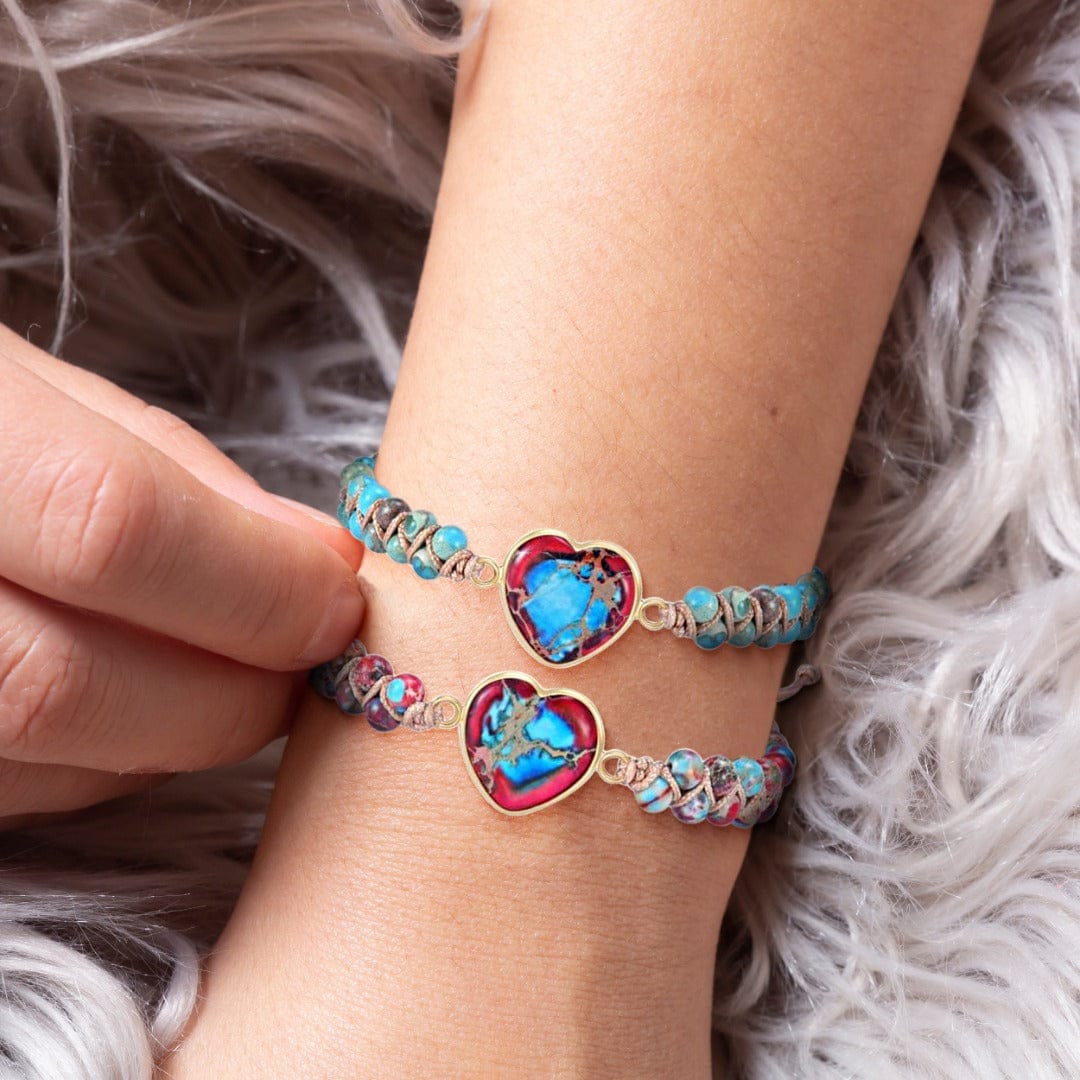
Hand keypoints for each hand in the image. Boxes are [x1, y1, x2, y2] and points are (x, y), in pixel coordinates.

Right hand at [0, 323, 364, 824]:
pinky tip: (134, 709)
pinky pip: (1, 796)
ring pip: (31, 766)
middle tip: (304, 658)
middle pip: (62, 684)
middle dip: (229, 690)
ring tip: (226, 674)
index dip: (252, 582)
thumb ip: (172, 471)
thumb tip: (318, 565)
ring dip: (173, 738)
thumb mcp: (25, 385)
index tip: (338, 599)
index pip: (110, 525)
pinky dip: (100, 768)